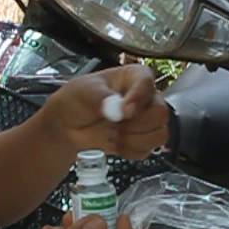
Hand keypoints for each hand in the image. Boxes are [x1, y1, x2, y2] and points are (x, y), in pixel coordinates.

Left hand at [45, 65, 168, 158]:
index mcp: (134, 77)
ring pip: (159, 134)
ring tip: (112, 135)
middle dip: (136, 124)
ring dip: (133, 139)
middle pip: (160, 112)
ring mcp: (146, 120)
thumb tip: (117, 108)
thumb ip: (101, 97)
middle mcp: (145, 97)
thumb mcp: (84, 91)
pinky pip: (147, 150)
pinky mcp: (143, 141)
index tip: (124, 111)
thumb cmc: (78, 100)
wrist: (69, 124)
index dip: (138, 98)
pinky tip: (114, 143)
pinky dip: (129, 151)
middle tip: (114, 125)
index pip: (147, 83)